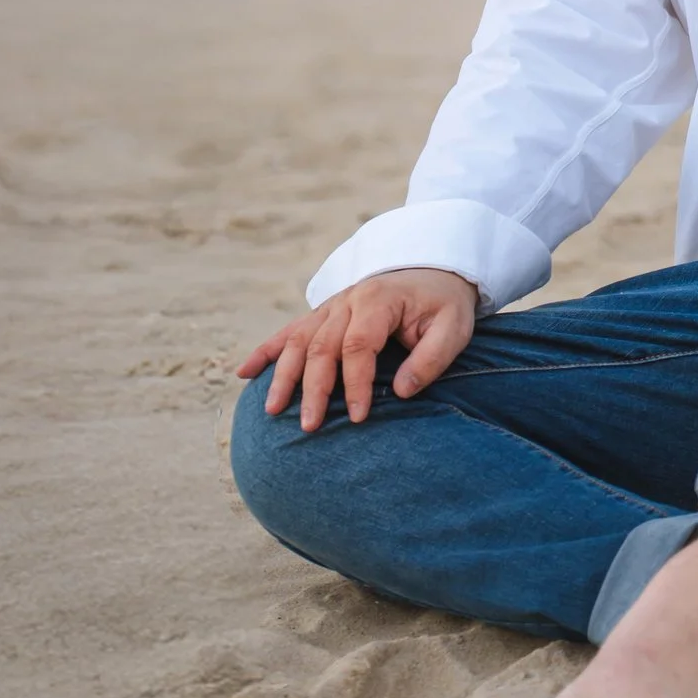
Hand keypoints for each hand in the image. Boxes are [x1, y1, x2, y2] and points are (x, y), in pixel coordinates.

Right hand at [238, 268, 477, 433]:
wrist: (437, 269)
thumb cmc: (445, 304)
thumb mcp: (454, 328)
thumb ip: (431, 359)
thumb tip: (401, 392)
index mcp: (378, 300)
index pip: (358, 346)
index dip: (355, 383)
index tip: (358, 416)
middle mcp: (348, 300)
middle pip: (321, 347)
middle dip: (313, 389)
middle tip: (309, 427)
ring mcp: (332, 306)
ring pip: (298, 341)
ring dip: (282, 376)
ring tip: (272, 410)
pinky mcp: (324, 314)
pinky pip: (289, 331)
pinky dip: (265, 351)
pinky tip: (244, 373)